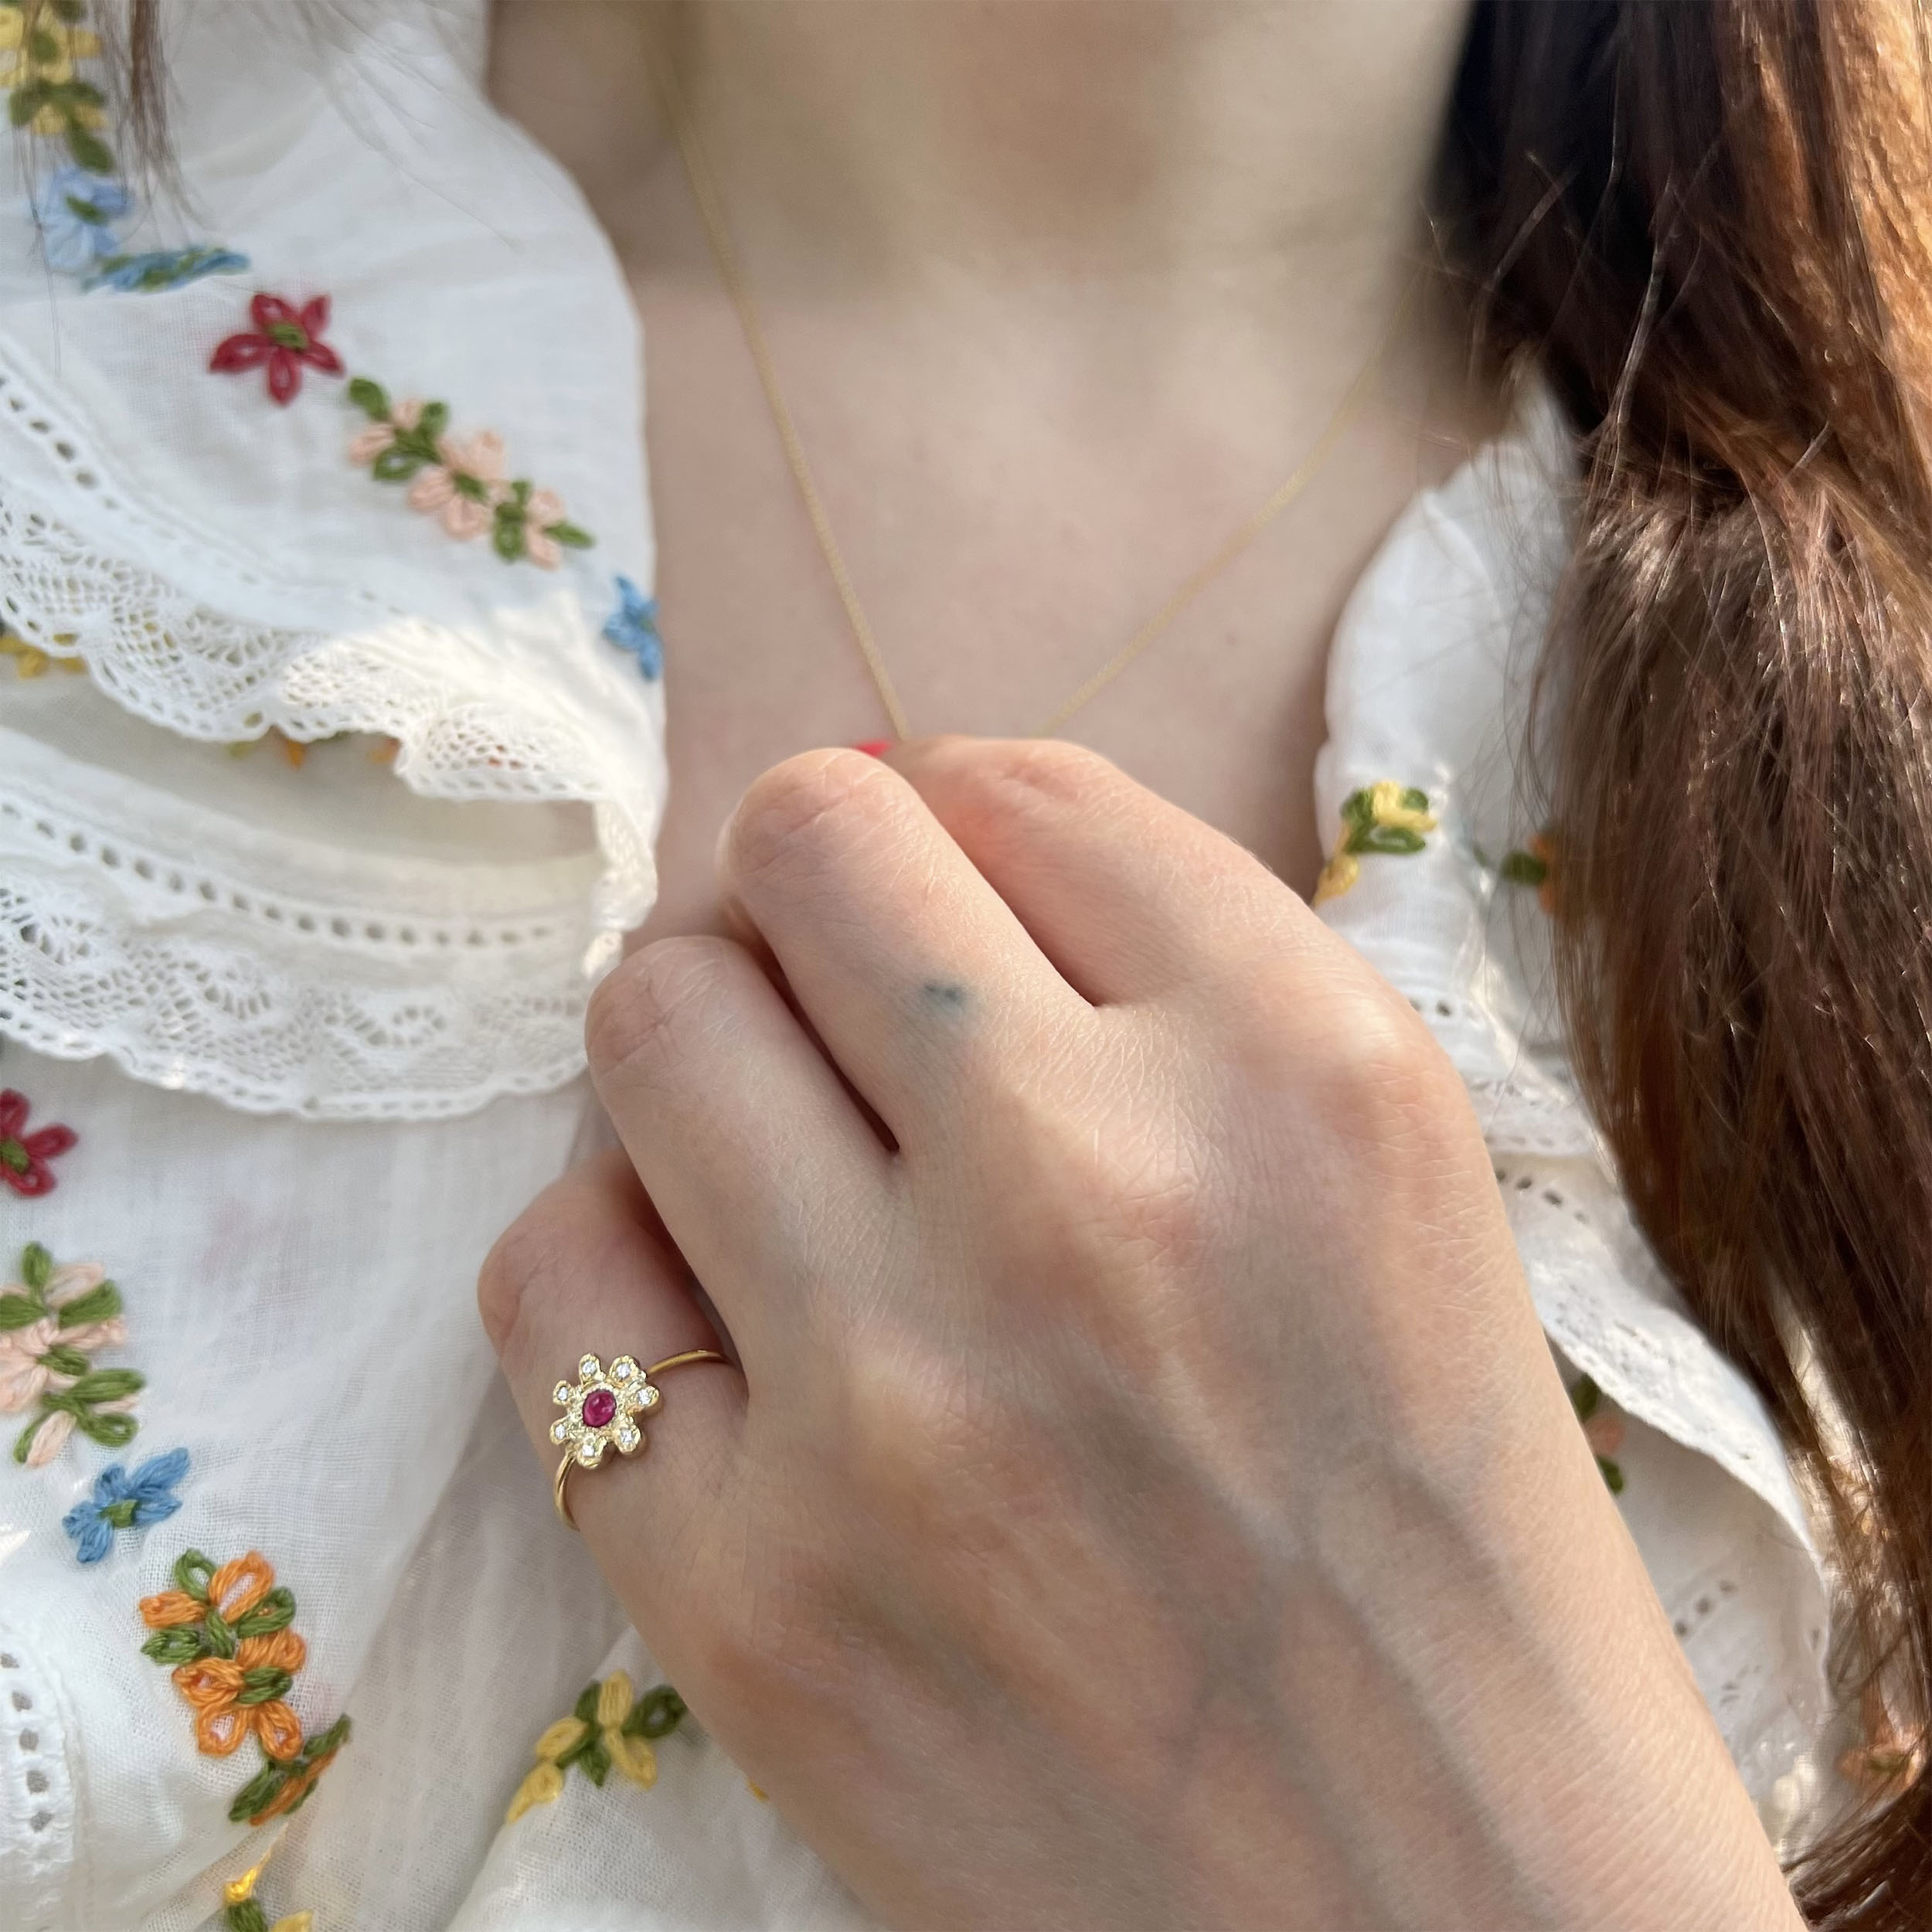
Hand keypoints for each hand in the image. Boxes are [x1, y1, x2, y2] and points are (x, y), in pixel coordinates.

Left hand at [481, 739, 1797, 1930]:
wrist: (1438, 1911)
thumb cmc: (1437, 1536)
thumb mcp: (1398, 1182)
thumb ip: (1180, 978)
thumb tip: (921, 822)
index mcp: (1304, 1074)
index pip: (1011, 782)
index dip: (963, 821)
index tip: (960, 903)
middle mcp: (1093, 1190)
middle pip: (800, 845)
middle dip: (814, 894)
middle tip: (845, 997)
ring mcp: (896, 1394)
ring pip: (649, 1021)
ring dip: (706, 1052)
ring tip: (778, 1149)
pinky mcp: (746, 1589)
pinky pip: (556, 1279)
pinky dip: (620, 1263)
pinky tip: (717, 1318)